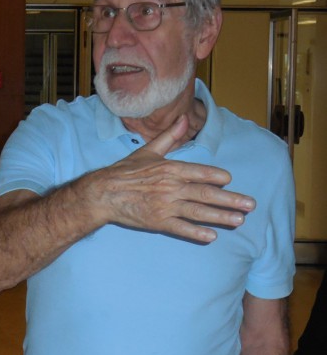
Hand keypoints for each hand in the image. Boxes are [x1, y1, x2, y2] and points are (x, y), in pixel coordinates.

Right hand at [85, 115, 255, 242]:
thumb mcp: (148, 151)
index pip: (200, 172)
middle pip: (206, 194)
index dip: (216, 176)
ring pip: (198, 212)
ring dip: (221, 216)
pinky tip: (211, 236)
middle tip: (250, 205)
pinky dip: (196, 233)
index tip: (229, 180)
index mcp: (170, 169)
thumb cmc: (125, 171)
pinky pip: (181, 228)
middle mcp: (171, 187)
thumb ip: (170, 137)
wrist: (104, 193)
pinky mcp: (157, 221)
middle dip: (231, 200)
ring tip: (239, 220)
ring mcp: (165, 205)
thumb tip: (184, 118)